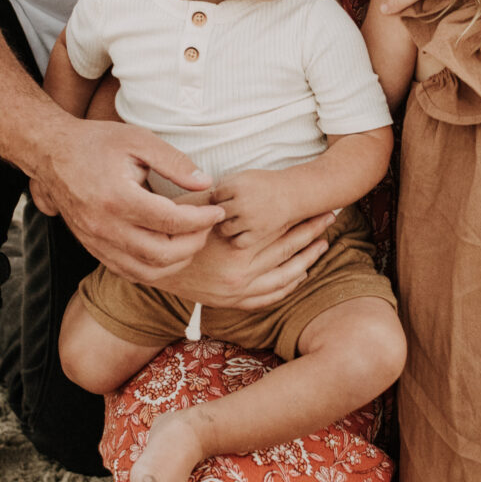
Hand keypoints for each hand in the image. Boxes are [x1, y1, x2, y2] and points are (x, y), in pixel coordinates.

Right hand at [30, 118, 223, 282]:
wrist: (51, 153)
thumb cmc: (96, 142)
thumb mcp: (138, 140)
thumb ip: (174, 162)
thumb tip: (205, 183)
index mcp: (118, 198)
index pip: (172, 221)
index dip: (201, 219)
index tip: (216, 210)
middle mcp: (105, 227)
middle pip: (163, 254)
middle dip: (194, 242)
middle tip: (207, 225)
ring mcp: (97, 242)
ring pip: (147, 271)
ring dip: (178, 261)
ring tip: (192, 239)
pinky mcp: (93, 249)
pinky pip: (129, 272)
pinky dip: (155, 269)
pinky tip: (169, 251)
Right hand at [176, 186, 337, 307]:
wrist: (149, 270)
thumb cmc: (168, 231)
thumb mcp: (190, 208)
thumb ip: (217, 197)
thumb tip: (239, 178)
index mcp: (233, 248)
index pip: (279, 229)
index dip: (302, 215)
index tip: (320, 202)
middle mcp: (239, 274)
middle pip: (288, 250)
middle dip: (313, 232)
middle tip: (332, 216)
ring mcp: (237, 292)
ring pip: (285, 277)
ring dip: (308, 259)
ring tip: (324, 243)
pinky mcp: (232, 303)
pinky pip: (270, 297)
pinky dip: (289, 286)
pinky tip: (302, 273)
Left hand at [208, 166, 300, 246]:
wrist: (292, 193)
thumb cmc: (264, 185)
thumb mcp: (243, 176)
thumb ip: (224, 185)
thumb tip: (204, 200)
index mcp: (237, 185)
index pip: (213, 197)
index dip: (218, 199)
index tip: (227, 199)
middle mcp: (242, 202)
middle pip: (217, 214)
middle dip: (222, 213)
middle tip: (231, 212)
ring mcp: (250, 219)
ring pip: (224, 229)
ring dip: (227, 227)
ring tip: (235, 222)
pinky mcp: (258, 233)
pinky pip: (237, 242)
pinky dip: (238, 239)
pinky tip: (242, 232)